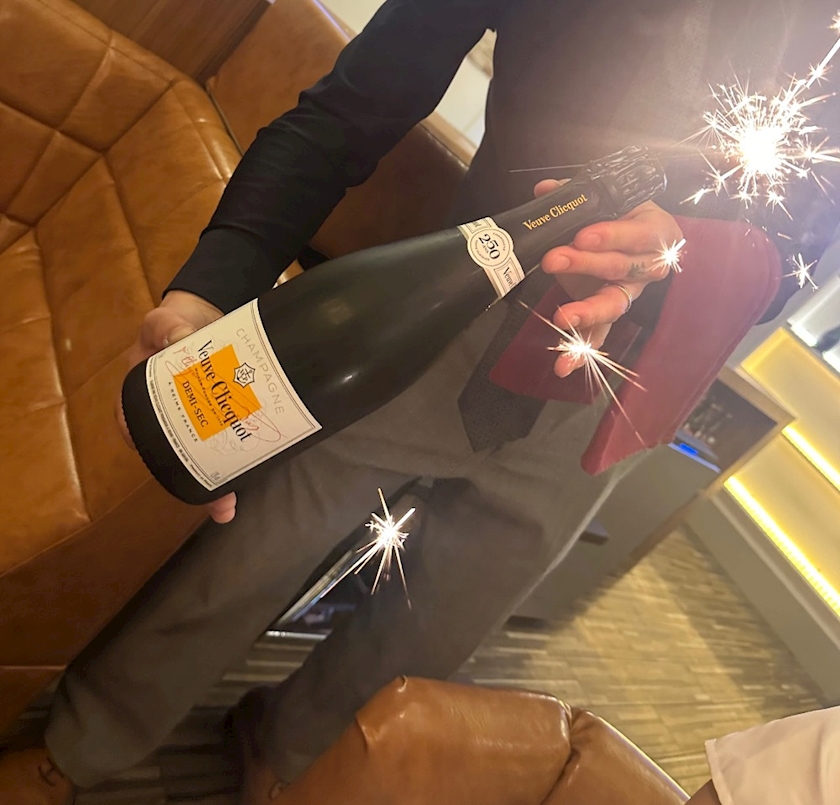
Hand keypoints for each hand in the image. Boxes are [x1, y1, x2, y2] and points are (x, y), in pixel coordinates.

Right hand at [115, 290, 237, 523]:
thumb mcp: (163, 321)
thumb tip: (180, 336)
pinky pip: (225, 442)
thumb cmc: (173, 322)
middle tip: (215, 500)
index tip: (169, 469)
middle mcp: (164, 416)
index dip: (151, 454)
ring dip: (217, 479)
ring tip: (228, 504)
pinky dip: (236, 460)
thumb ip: (167, 326)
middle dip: (193, 478)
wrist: (204, 317)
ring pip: (201, 455)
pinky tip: (252, 475)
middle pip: (174, 454)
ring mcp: (194, 420)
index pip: (135, 429)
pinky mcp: (218, 417)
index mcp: (139, 396)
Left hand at [534, 179, 682, 376]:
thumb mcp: (607, 201)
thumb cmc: (621, 216)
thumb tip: (546, 190)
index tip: (581, 235)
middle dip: (585, 264)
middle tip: (553, 260)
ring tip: (562, 318)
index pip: (637, 234)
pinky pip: (599, 335)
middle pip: (619, 268)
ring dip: (586, 312)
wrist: (632, 237)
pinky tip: (564, 366)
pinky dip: (581, 352)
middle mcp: (648, 265)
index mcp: (654, 231)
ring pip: (613, 305)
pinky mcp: (610, 315)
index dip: (611, 235)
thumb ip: (576, 194)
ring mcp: (629, 293)